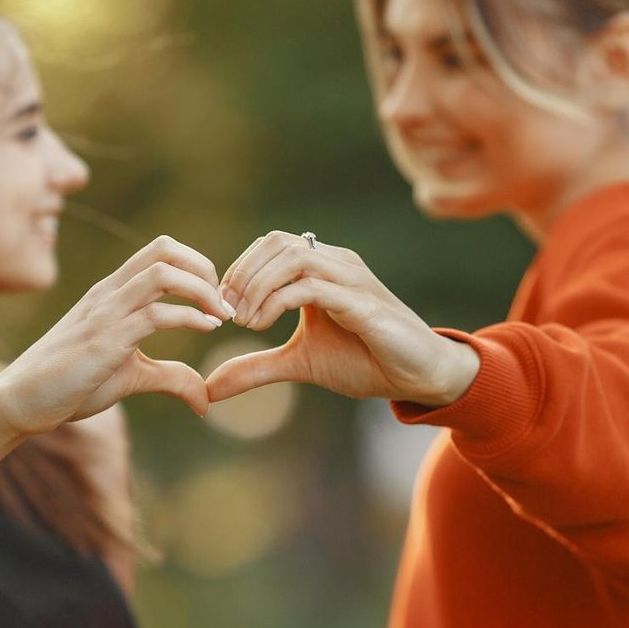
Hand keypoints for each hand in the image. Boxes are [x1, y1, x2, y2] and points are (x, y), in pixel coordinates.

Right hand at [0, 235, 233, 436]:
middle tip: (222, 304)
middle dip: (205, 269)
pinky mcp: (104, 341)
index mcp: (112, 292)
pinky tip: (205, 329)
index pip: (160, 252)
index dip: (198, 267)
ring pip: (162, 274)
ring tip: (219, 315)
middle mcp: (109, 293)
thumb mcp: (130, 376)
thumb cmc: (70, 385)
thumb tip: (204, 398)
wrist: (21, 401)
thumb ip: (168, 376)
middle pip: (165, 249)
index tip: (216, 301)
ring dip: (202, 289)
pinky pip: (154, 315)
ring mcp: (105, 314)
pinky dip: (189, 317)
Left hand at [206, 231, 478, 405]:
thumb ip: (257, 367)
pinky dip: (277, 301)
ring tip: (243, 320)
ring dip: (257, 285)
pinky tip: (262, 324)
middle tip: (226, 312)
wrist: (417, 376)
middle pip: (276, 242)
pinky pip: (311, 286)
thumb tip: (210, 385)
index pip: (270, 245)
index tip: (221, 307)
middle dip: (242, 274)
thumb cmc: (365, 361)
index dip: (239, 270)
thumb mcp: (300, 363)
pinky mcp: (362, 303)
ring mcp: (351, 279)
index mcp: (321, 268)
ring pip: (293, 257)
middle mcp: (336, 263)